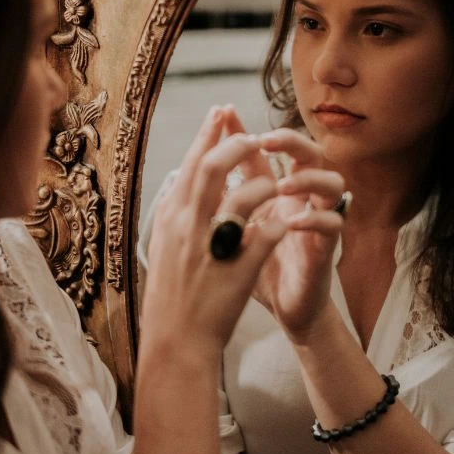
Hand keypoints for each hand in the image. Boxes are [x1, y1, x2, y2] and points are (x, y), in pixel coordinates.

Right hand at [139, 106, 288, 358]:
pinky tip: (288, 220)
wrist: (175, 342)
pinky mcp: (239, 270)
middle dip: (237, 145)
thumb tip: (184, 180)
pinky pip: (266, 234)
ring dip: (263, 184)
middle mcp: (187, 226)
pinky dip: (279, 222)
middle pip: (213, 168)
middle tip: (255, 137)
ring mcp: (212, 247)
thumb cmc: (171, 295)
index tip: (221, 112)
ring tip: (276, 184)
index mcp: (171, 217)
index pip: (190, 163)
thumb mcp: (164, 245)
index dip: (208, 133)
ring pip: (243, 196)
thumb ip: (176, 212)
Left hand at [223, 111, 345, 340]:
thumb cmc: (258, 266)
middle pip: (312, 154)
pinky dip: (314, 219)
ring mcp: (318, 221)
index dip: (248, 129)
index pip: (272, 150)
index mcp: (279, 190)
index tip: (227, 113)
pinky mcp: (326, 249)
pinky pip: (333, 224)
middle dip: (291, 141)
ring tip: (282, 185)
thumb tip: (198, 163)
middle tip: (266, 141)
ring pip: (333, 184)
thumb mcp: (235, 226)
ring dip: (308, 179)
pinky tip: (292, 222)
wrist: (281, 309)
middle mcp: (303, 199)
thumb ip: (225, 196)